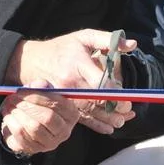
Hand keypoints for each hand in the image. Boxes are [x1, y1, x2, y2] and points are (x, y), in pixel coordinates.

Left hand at [0, 80, 78, 156]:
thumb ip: (41, 86)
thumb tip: (40, 84)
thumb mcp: (42, 91)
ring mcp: (51, 143)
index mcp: (70, 114)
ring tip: (8, 106)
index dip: (36, 97)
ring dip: (17, 115)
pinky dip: (12, 125)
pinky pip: (22, 139)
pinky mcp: (36, 149)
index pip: (56, 104)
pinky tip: (8, 116)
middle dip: (27, 106)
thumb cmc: (39, 103)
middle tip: (12, 98)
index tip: (20, 91)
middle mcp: (64, 131)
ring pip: (33, 128)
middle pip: (47, 118)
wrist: (32, 121)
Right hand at [6, 30, 135, 133]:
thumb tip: (133, 44)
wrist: (30, 61)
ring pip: (90, 113)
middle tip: (128, 111)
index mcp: (78, 64)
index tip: (127, 98)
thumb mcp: (84, 37)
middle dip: (115, 109)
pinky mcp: (62, 105)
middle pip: (96, 101)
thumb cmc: (61, 48)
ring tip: (122, 120)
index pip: (100, 83)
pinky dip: (97, 125)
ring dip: (109, 120)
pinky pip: (81, 119)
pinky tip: (109, 127)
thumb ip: (108, 40)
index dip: (115, 94)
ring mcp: (65, 96)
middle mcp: (71, 82)